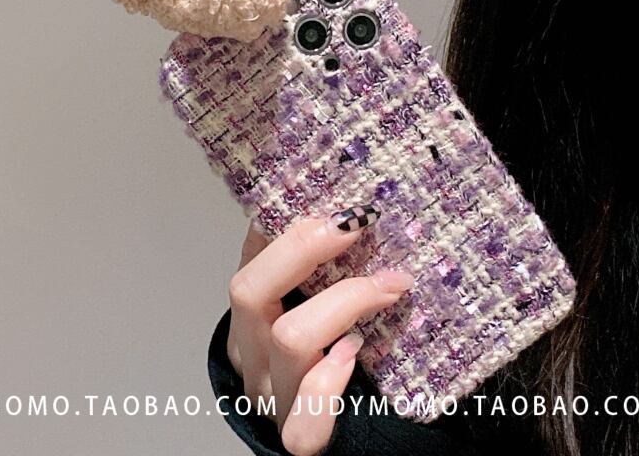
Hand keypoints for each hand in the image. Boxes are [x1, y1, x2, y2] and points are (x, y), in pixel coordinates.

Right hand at [225, 208, 413, 455]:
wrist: (327, 435)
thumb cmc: (324, 355)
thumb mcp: (308, 305)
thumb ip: (314, 268)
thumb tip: (347, 209)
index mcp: (249, 314)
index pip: (250, 257)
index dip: (289, 227)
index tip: (340, 206)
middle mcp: (249, 351)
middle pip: (250, 290)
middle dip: (306, 249)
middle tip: (361, 227)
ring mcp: (269, 395)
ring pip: (289, 339)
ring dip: (345, 302)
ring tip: (389, 288)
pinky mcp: (295, 434)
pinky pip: (304, 414)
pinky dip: (330, 380)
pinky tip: (353, 357)